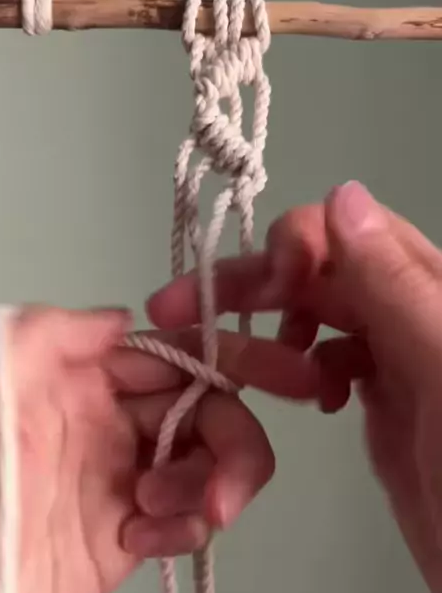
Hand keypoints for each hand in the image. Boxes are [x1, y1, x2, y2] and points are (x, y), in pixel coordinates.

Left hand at [0, 307, 273, 592]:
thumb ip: (46, 335)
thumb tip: (126, 319)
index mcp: (79, 378)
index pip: (176, 355)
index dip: (237, 359)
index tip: (293, 377)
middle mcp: (107, 422)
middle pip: (208, 411)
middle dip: (232, 444)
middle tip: (224, 494)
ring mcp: (121, 482)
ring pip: (209, 465)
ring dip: (209, 487)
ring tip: (152, 517)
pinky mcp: (127, 540)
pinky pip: (187, 522)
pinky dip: (184, 531)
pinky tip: (140, 546)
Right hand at [148, 182, 441, 592]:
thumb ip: (395, 285)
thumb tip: (340, 194)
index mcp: (432, 288)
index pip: (353, 230)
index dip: (299, 243)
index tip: (265, 284)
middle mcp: (411, 310)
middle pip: (322, 271)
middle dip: (254, 286)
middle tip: (176, 310)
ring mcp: (395, 355)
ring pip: (317, 317)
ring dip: (272, 335)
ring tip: (242, 374)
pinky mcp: (381, 398)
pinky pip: (327, 362)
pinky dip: (301, 370)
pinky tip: (303, 398)